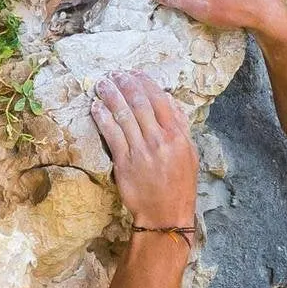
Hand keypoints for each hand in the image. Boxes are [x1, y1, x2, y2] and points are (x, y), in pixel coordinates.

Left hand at [91, 72, 198, 228]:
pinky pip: (111, 134)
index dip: (145, 82)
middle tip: (115, 74)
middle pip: (139, 103)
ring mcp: (140, 151)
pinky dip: (103, 118)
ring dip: (111, 96)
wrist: (165, 214)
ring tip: (102, 84)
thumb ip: (180, 125)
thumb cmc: (179, 185)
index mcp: (176, 135)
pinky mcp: (124, 163)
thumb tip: (169, 101)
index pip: (159, 99)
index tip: (135, 73)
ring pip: (123, 115)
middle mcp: (158, 140)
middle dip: (125, 84)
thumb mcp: (189, 153)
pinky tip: (96, 107)